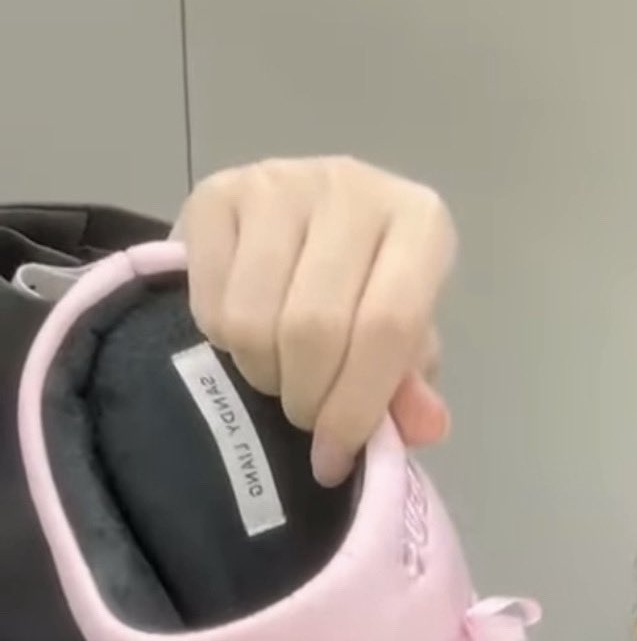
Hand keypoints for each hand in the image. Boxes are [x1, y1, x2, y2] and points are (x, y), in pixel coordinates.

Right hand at [171, 156, 456, 484]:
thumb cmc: (370, 292)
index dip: (356, 407)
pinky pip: (208, 302)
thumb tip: (423, 426)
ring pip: (253, 319)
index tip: (333, 459)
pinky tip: (247, 335)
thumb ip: (411, 389)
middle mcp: (350, 187)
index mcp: (419, 222)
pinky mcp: (214, 192)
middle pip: (313, 327)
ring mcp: (277, 182)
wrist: (303, 230)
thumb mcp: (405, 344)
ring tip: (279, 375)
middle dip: (305, 398)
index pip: (387, 326)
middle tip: (305, 417)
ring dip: (263, 374)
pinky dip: (223, 344)